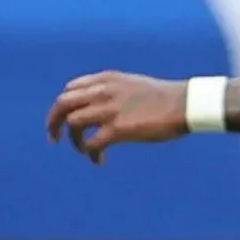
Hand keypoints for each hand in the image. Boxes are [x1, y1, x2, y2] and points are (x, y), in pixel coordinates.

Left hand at [46, 71, 188, 161]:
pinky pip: (92, 143)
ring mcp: (109, 109)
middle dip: (53, 122)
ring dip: (74, 140)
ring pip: (73, 123)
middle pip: (63, 104)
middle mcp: (103, 91)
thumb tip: (108, 107)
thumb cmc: (168, 98)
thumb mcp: (135, 85)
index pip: (71, 88)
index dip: (65, 105)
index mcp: (107, 79)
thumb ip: (116, 91)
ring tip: (83, 150)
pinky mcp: (118, 128)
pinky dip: (90, 153)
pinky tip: (99, 160)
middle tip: (54, 138)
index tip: (67, 119)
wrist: (186, 104)